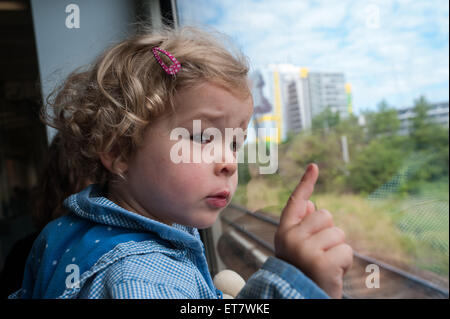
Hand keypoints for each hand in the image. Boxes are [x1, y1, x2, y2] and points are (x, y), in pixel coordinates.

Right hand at [274, 163, 352, 297]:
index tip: (314, 166)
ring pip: (339, 233)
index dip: (306, 183)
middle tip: (320, 254)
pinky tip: (332, 273)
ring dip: (338, 250)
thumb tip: (311, 204)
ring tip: (325, 265)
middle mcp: (290, 238)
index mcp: (283, 232)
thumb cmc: (302, 272)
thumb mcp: (297, 249)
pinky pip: (346, 251)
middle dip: (330, 234)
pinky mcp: (322, 263)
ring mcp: (305, 250)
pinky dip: (344, 263)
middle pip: (325, 216)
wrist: (300, 299)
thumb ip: (302, 227)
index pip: (296, 202)